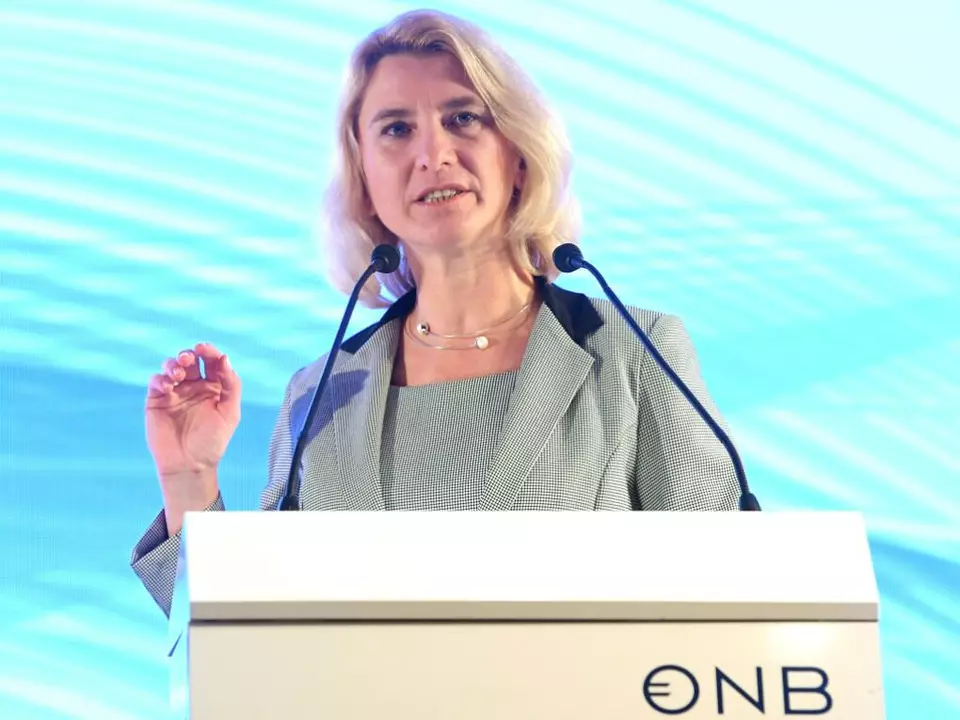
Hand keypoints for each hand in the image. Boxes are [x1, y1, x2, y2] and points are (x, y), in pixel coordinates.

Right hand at [145, 342, 241, 479]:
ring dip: (173, 363)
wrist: (189, 464)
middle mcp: (194, 386)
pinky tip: (168, 386)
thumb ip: (231, 385)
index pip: (211, 362)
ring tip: (178, 373)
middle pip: (190, 360)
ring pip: (171, 366)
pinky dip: (161, 378)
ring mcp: (175, 392)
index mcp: (214, 387)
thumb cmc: (212, 441)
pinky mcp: (157, 400)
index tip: (205, 349)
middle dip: (189, 354)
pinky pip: (156, 382)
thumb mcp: (230, 412)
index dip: (209, 352)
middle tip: (189, 358)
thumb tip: (224, 358)